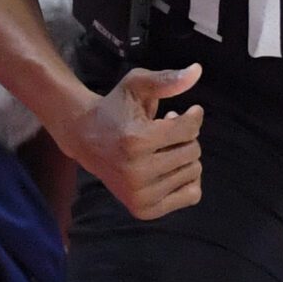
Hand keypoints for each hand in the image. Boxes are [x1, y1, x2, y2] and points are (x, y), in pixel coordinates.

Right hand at [62, 63, 204, 219]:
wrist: (85, 139)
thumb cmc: (116, 109)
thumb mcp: (136, 85)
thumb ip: (166, 79)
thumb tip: (197, 71)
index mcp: (135, 141)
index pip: (190, 129)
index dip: (192, 116)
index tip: (177, 113)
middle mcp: (136, 172)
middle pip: (194, 151)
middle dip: (185, 137)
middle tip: (163, 134)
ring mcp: (139, 195)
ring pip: (194, 171)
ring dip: (184, 156)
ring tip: (161, 149)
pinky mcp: (144, 210)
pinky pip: (191, 195)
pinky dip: (187, 180)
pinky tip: (168, 168)